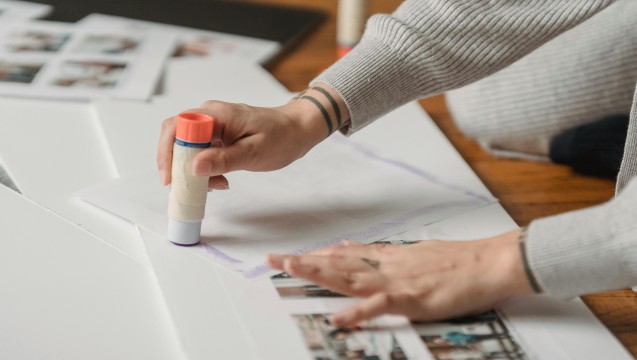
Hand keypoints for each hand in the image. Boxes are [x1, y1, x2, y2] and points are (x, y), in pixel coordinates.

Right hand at [157, 84, 347, 188]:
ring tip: (216, 185)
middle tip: (190, 188)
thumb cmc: (282, 137)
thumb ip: (224, 160)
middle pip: (176, 138)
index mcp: (217, 114)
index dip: (168, 153)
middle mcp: (210, 115)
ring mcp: (213, 125)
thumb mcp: (254, 152)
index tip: (172, 178)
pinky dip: (205, 169)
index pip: (176, 127)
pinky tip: (221, 180)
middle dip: (178, 166)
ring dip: (194, 171)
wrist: (298, 130)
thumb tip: (194, 167)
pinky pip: (200, 152)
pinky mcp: (218, 136)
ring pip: (187, 148)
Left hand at [267, 229, 534, 325]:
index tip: (292, 255)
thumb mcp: (416, 253)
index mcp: (388, 257)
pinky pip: (380, 306)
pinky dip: (358, 311)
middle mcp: (386, 265)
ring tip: (292, 269)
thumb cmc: (457, 261)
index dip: (316, 255)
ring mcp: (397, 281)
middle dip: (305, 261)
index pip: (344, 254)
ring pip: (351, 276)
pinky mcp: (412, 298)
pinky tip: (339, 316)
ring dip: (319, 273)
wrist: (489, 261)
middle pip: (338, 262)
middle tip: (275, 258)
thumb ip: (386, 255)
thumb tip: (358, 249)